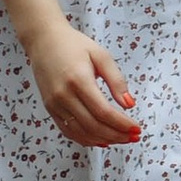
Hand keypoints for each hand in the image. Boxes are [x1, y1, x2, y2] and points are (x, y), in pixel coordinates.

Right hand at [26, 18, 140, 145]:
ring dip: (104, 140)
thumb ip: (117, 80)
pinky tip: (101, 140)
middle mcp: (64, 95)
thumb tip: (130, 104)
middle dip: (117, 135)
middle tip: (133, 137)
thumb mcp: (101, 56)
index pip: (103, 112)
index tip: (136, 129)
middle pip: (93, 126)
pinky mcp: (50, 108)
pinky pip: (69, 131)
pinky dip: (86, 139)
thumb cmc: (74, 45)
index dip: (122, 124)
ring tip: (121, 139)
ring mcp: (54, 104)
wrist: (43, 40)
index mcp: (79, 80)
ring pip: (81, 133)